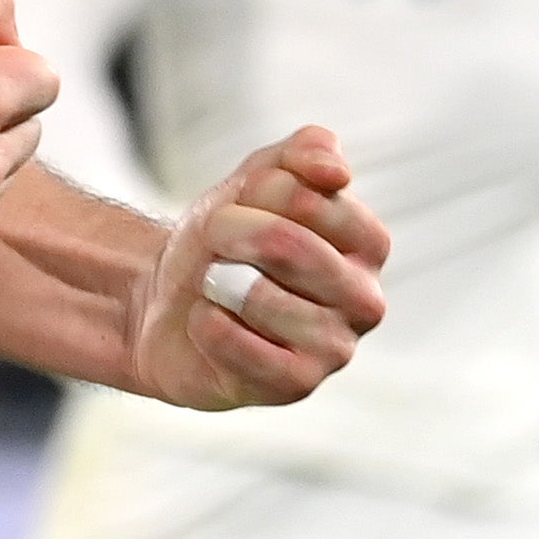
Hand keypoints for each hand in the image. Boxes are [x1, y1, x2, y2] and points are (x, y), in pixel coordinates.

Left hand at [129, 126, 390, 411]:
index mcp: (369, 243)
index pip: (309, 196)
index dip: (256, 192)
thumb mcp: (260, 177)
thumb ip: (305, 153)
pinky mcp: (297, 385)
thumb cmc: (226, 239)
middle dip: (227, 232)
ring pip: (259, 296)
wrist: (169, 300)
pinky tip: (206, 321)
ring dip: (215, 283)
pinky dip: (206, 324)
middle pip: (284, 243)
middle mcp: (366, 299)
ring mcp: (336, 348)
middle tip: (214, 241)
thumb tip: (336, 171)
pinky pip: (241, 346)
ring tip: (218, 289)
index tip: (241, 203)